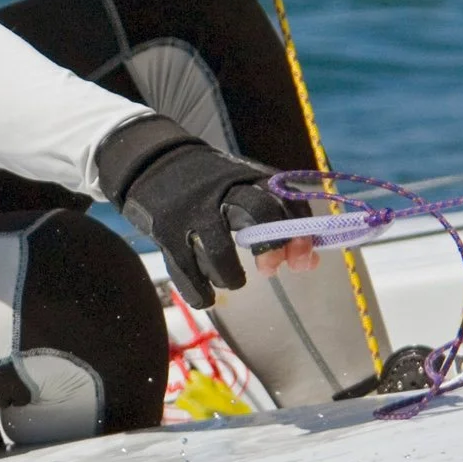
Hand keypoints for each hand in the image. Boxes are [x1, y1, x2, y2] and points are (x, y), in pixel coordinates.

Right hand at [94, 115, 302, 307]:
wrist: (153, 163)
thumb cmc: (210, 187)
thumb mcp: (242, 190)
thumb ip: (277, 221)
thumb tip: (310, 262)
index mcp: (248, 179)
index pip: (286, 201)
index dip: (300, 233)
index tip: (302, 259)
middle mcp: (222, 191)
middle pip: (259, 212)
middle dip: (272, 246)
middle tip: (270, 269)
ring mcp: (191, 210)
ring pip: (219, 249)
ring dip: (231, 276)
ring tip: (234, 281)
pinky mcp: (165, 230)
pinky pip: (185, 269)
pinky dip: (199, 292)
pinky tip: (206, 298)